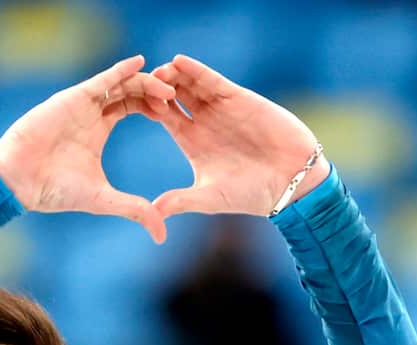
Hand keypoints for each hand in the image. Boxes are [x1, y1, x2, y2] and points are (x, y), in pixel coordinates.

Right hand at [0, 55, 176, 243]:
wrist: (20, 180)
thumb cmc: (55, 190)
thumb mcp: (104, 200)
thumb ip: (134, 210)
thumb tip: (162, 234)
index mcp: (100, 130)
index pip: (134, 107)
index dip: (155, 107)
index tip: (175, 113)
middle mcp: (92, 113)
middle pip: (131, 91)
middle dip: (155, 91)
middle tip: (176, 98)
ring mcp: (82, 103)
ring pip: (121, 82)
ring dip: (145, 82)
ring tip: (168, 88)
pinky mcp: (73, 98)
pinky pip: (102, 79)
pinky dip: (121, 69)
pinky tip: (141, 62)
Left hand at [149, 54, 330, 218]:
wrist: (291, 181)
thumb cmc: (251, 194)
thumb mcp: (210, 197)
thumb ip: (181, 201)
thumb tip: (152, 211)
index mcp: (191, 142)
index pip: (163, 117)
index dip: (146, 108)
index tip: (125, 102)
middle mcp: (203, 122)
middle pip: (173, 96)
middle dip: (156, 86)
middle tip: (137, 81)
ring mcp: (220, 109)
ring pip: (190, 84)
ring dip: (172, 75)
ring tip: (154, 70)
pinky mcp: (238, 99)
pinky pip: (212, 80)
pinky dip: (196, 70)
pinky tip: (179, 62)